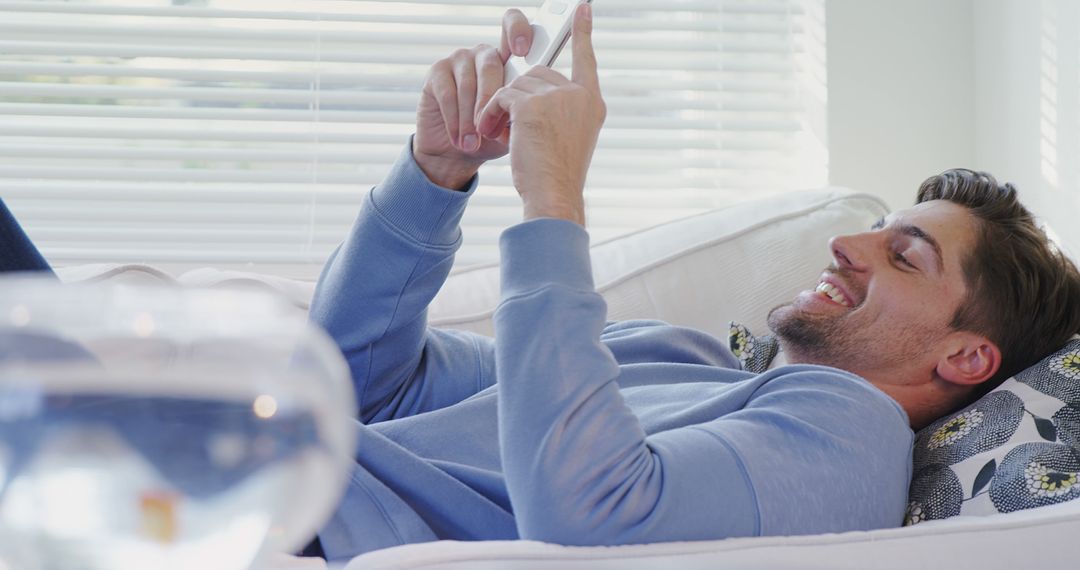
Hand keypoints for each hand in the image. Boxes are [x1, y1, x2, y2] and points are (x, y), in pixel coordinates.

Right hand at [413, 10, 534, 189]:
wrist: (456, 154)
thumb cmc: (489, 137)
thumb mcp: (512, 125)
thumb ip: (522, 109)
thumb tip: (532, 107)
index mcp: (508, 61)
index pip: (514, 30)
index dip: (518, 31)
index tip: (522, 50)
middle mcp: (483, 55)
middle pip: (491, 65)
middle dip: (490, 101)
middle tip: (490, 130)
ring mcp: (459, 60)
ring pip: (468, 84)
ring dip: (470, 119)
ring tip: (473, 144)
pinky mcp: (437, 72)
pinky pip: (448, 94)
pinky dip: (455, 121)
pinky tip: (460, 140)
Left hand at [476, 3, 604, 224]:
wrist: (553, 195)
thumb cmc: (556, 175)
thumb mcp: (567, 138)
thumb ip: (559, 110)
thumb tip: (526, 91)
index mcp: (592, 103)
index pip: (586, 60)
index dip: (582, 34)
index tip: (581, 9)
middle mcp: (579, 95)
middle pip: (537, 75)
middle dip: (518, 97)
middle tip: (509, 127)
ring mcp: (558, 97)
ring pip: (516, 85)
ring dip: (501, 107)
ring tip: (499, 134)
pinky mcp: (533, 104)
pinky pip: (501, 96)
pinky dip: (490, 113)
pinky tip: (490, 131)